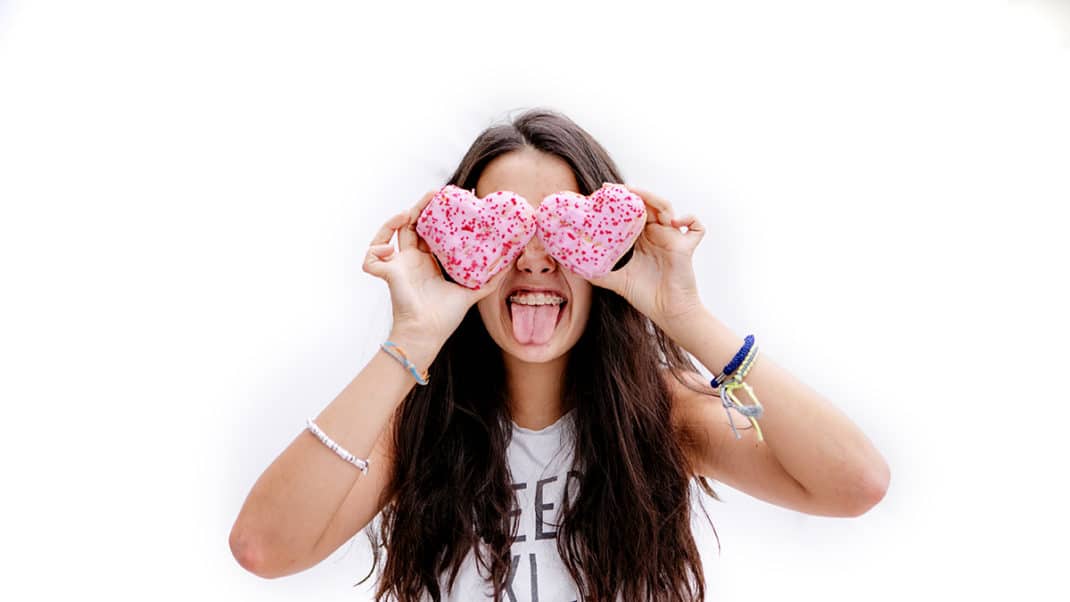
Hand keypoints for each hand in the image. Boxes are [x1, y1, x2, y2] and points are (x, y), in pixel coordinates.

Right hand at [362, 190, 508, 342]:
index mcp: (428, 262)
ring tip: (407, 214)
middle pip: (410, 225)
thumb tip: (510, 262)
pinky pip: (370, 260)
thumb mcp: (471, 292)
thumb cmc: (445, 317)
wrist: (427, 333)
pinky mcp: (388, 274)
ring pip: (386, 234)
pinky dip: (375, 253)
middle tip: (432, 195)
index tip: (446, 200)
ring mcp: (398, 266)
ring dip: (393, 221)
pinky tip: (389, 251)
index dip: (435, 214)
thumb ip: (489, 278)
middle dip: (419, 208)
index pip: (428, 230)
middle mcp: (412, 261)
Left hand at [587, 185, 706, 325]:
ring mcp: (671, 237)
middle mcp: (655, 233)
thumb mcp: (614, 280)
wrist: (667, 311)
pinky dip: (689, 219)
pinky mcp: (686, 246)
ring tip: (640, 198)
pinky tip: (673, 222)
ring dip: (654, 199)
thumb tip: (571, 265)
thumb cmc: (644, 295)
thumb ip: (596, 272)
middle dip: (634, 193)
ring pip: (666, 207)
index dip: (619, 200)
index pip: (629, 211)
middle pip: (647, 203)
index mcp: (639, 238)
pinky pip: (696, 227)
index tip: (603, 191)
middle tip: (617, 189)